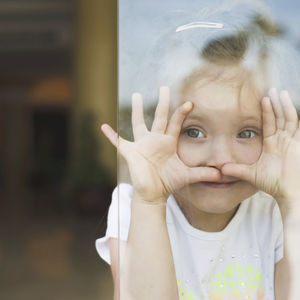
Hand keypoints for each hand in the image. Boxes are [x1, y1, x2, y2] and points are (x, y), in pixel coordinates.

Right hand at [101, 86, 220, 202]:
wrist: (153, 193)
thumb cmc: (168, 182)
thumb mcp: (187, 176)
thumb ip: (203, 173)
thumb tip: (222, 174)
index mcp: (168, 142)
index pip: (175, 123)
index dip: (182, 113)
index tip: (190, 102)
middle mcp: (155, 140)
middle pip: (158, 116)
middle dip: (162, 102)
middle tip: (165, 87)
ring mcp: (141, 145)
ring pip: (138, 123)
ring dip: (136, 110)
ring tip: (136, 94)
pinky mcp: (130, 153)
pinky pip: (118, 142)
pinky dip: (110, 135)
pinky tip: (103, 126)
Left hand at [222, 88, 299, 211]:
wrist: (288, 193)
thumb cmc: (273, 184)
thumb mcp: (251, 174)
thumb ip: (237, 170)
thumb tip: (220, 169)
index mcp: (272, 144)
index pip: (268, 123)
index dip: (266, 112)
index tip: (262, 99)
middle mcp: (282, 140)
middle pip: (278, 117)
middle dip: (275, 104)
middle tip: (270, 89)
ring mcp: (291, 141)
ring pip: (287, 118)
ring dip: (283, 105)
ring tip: (277, 91)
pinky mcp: (297, 143)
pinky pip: (294, 125)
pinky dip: (290, 113)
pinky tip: (286, 102)